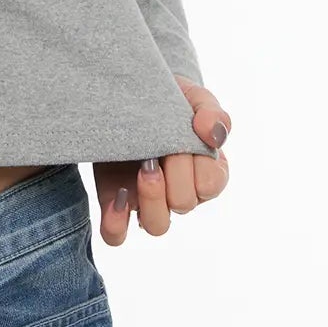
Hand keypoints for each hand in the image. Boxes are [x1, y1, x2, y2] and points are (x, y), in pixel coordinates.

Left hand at [93, 77, 230, 246]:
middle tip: (158, 149)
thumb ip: (211, 112)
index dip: (199, 166)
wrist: (125, 92)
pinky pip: (116, 234)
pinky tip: (116, 197)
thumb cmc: (167, 99)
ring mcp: (146, 199)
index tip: (186, 138)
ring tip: (143, 169)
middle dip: (174, 175)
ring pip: (157, 225)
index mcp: (205, 169)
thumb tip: (214, 134)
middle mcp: (178, 190)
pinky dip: (116, 223)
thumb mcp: (192, 97)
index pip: (211, 184)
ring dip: (152, 199)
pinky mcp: (114, 200)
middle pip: (184, 205)